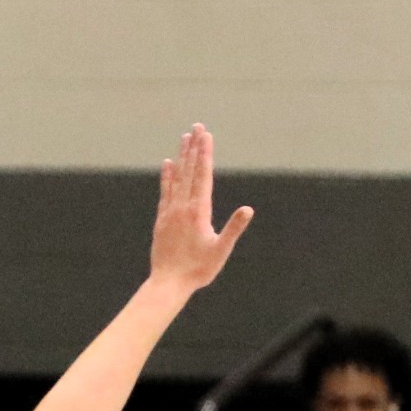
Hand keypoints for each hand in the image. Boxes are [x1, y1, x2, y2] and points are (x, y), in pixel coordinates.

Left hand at [148, 125, 253, 295]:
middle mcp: (182, 206)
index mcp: (198, 211)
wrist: (168, 283)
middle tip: (197, 126)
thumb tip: (248, 209)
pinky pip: (165, 192)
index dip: (205, 154)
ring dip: (182, 156)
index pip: (203, 175)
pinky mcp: (162, 219)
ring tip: (184, 138)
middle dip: (194, 147)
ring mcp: (170, 212)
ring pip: (177, 177)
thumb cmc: (197, 270)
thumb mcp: (220, 251)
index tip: (206, 135)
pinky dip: (167, 176)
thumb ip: (233, 228)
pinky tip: (168, 164)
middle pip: (190, 171)